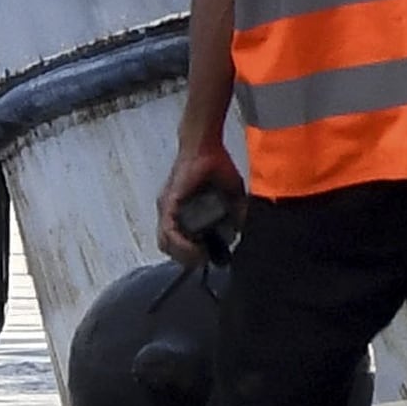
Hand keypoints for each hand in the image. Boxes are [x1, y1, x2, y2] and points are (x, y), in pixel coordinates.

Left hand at [155, 138, 240, 267]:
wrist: (206, 145)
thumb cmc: (216, 165)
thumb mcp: (231, 193)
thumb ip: (235, 211)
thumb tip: (242, 229)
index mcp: (182, 210)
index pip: (178, 241)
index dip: (190, 253)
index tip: (207, 256)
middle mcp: (170, 211)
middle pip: (167, 246)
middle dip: (185, 258)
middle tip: (204, 260)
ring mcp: (166, 207)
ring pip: (164, 242)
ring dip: (183, 254)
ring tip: (201, 258)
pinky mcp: (168, 203)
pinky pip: (169, 231)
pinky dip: (182, 244)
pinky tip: (196, 249)